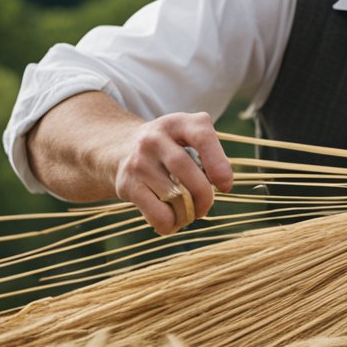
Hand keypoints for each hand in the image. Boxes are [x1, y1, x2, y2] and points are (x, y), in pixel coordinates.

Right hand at [111, 112, 232, 234]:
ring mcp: (138, 161)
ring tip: (189, 213)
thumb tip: (221, 186)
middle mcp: (155, 138)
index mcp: (178, 123)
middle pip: (186, 170)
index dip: (218, 164)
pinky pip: (156, 213)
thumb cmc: (170, 148)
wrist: (120, 148)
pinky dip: (170, 223)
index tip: (225, 186)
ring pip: (173, 196)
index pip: (202, 137)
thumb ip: (208, 155)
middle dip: (203, 196)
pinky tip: (172, 220)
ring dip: (187, 213)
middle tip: (205, 206)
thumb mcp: (188, 137)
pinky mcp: (127, 184)